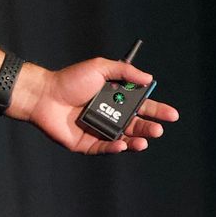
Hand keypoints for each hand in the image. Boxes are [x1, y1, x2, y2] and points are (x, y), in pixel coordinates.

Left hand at [16, 57, 178, 154]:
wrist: (43, 94)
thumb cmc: (69, 79)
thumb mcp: (99, 68)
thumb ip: (124, 72)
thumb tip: (149, 79)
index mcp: (114, 98)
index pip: (141, 106)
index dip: (156, 110)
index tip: (172, 114)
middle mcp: (108, 115)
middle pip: (135, 125)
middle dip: (149, 128)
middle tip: (158, 130)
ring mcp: (98, 130)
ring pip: (123, 139)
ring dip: (136, 141)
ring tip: (144, 141)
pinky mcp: (86, 143)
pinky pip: (103, 148)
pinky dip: (113, 148)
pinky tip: (122, 145)